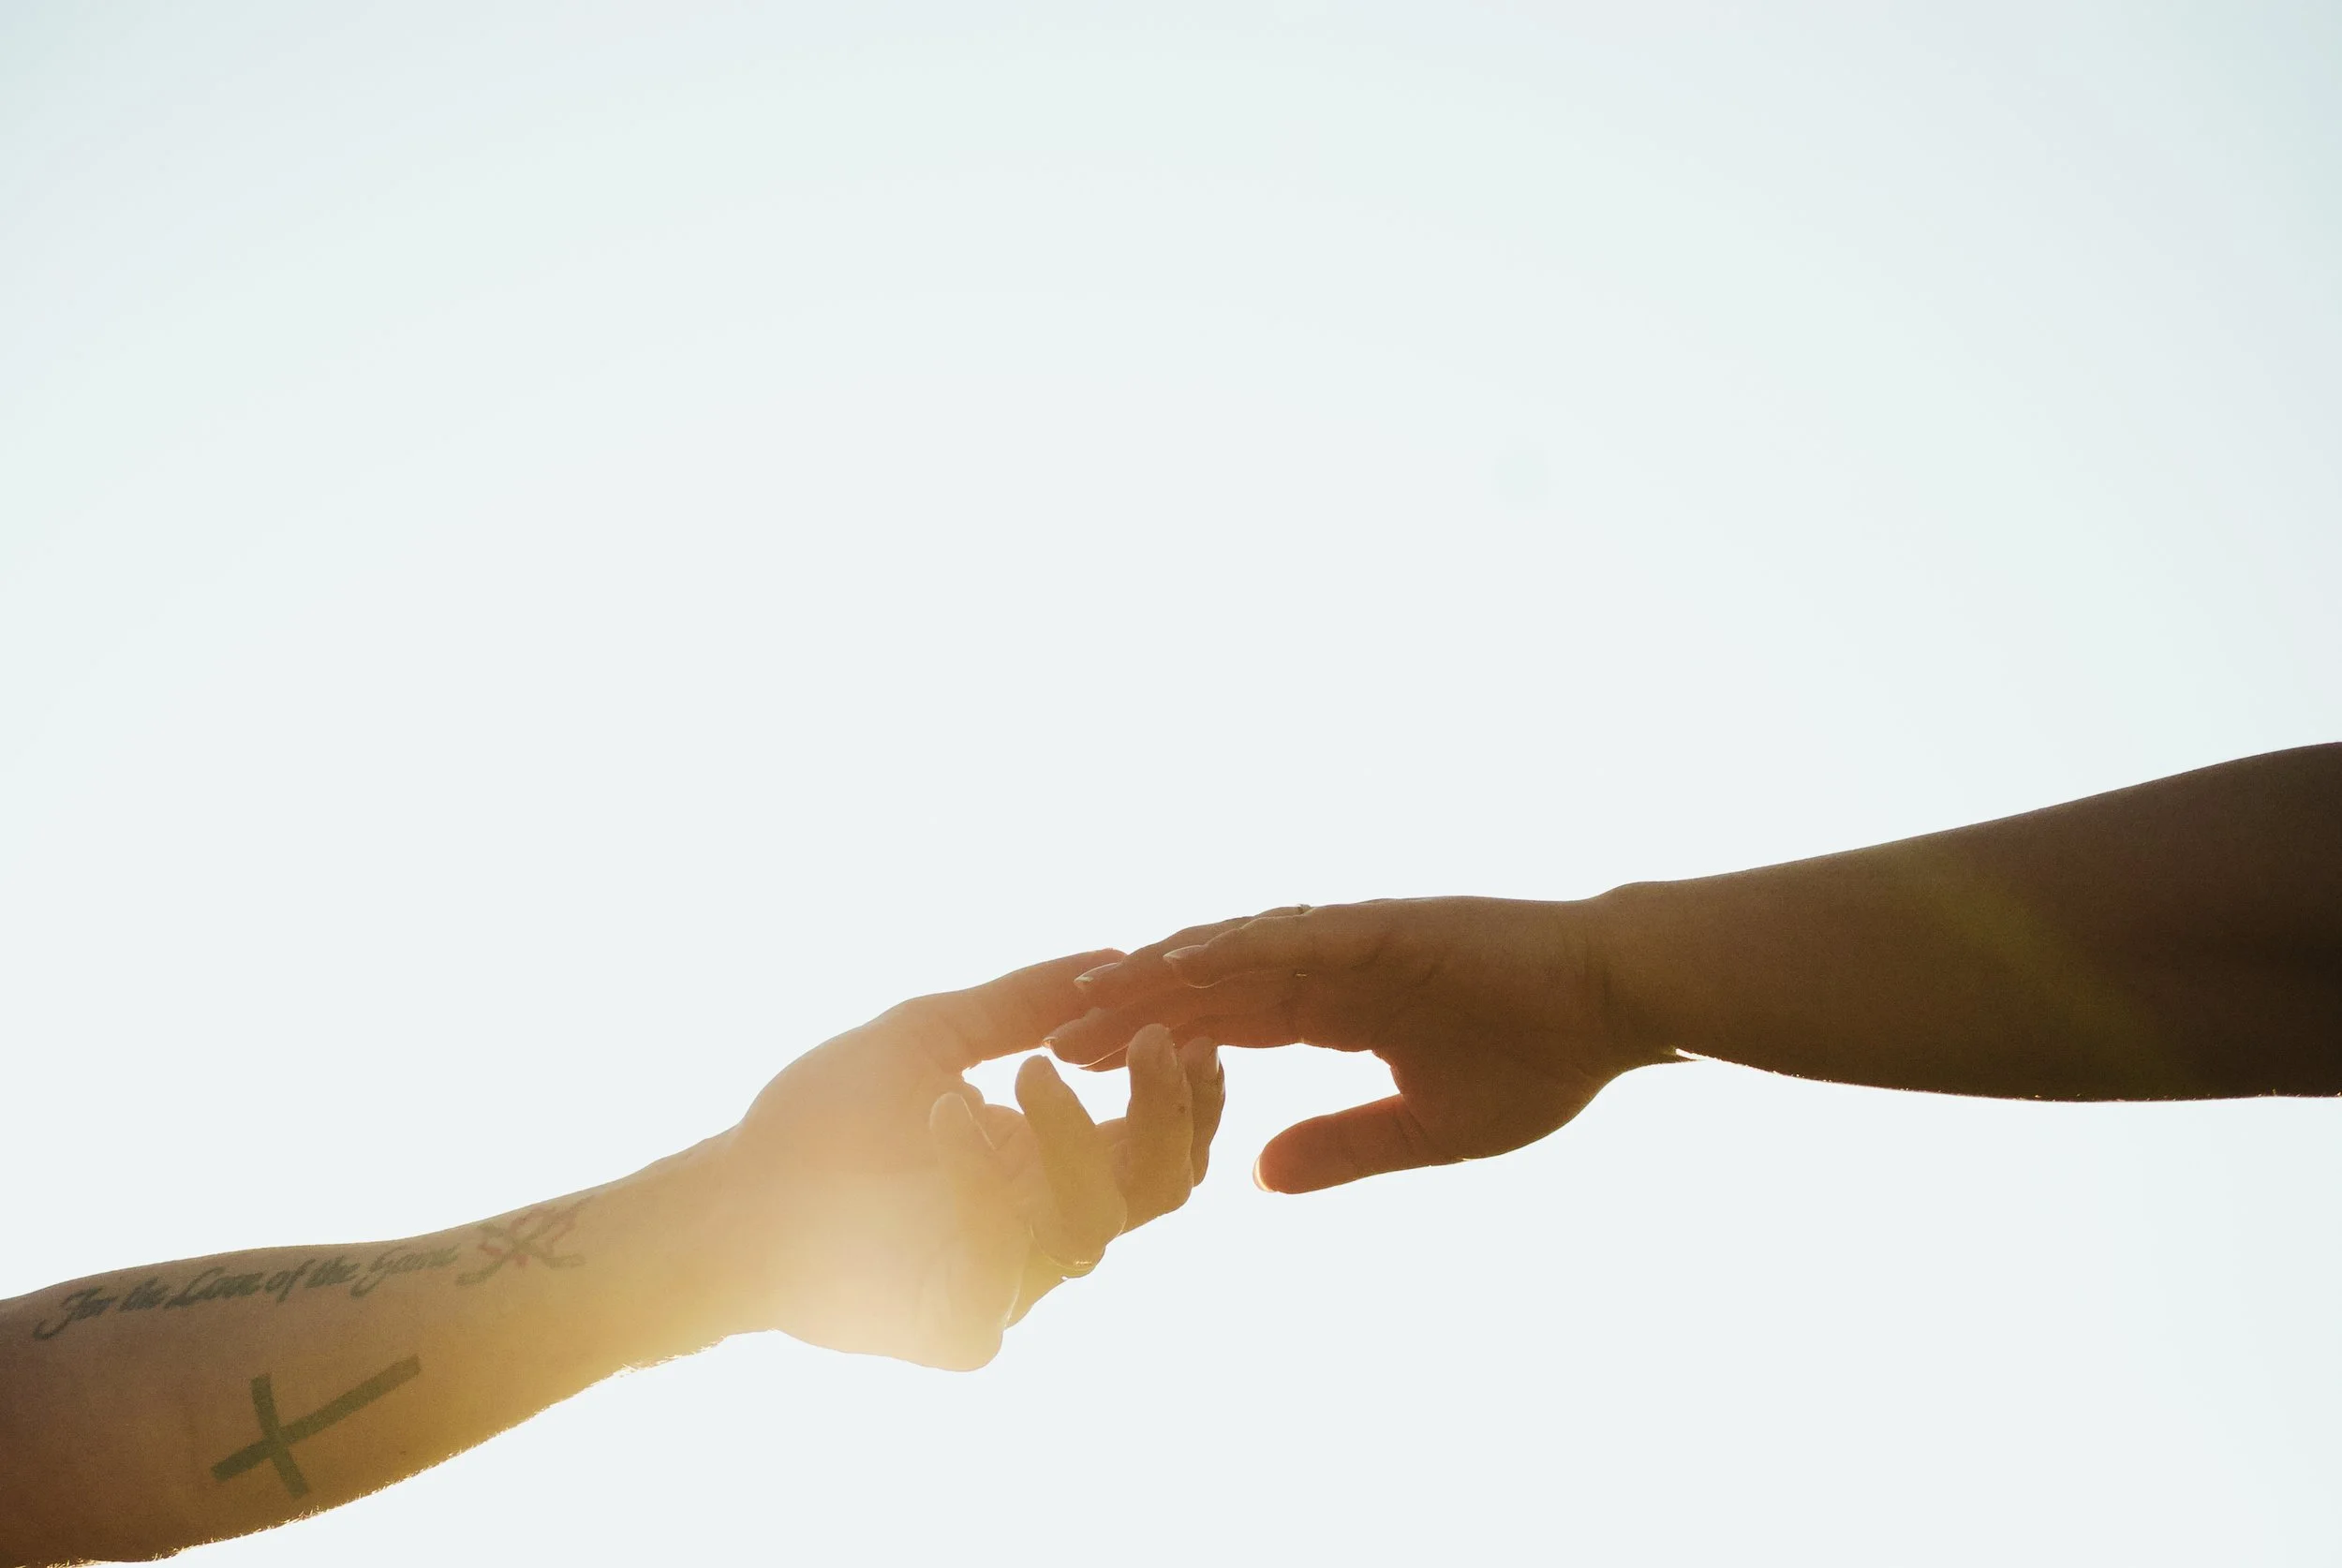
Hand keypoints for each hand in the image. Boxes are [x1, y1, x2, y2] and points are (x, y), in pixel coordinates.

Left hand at [716, 951, 1222, 1368]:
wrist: (730, 1196)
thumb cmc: (824, 1117)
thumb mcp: (928, 1033)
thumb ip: (1020, 1003)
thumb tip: (1117, 954)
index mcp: (1049, 1165)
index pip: (1161, 1144)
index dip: (1193, 1095)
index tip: (1187, 1029)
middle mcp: (1041, 1226)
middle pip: (1159, 1190)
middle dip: (1168, 1113)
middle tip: (1148, 1040)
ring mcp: (1005, 1283)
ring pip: (1092, 1227)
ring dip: (1072, 1138)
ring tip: (1024, 1070)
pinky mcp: (956, 1330)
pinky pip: (1005, 1279)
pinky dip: (981, 1189)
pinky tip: (944, 1120)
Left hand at [1047, 899, 1670, 1193]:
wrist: (1616, 1002)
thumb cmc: (1540, 1061)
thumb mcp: (1425, 1128)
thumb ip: (1341, 1148)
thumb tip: (1254, 1177)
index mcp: (1335, 1011)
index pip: (1223, 1030)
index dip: (1150, 1047)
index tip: (1079, 1073)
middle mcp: (1328, 968)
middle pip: (1207, 989)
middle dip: (1129, 1011)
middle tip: (1047, 1038)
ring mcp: (1351, 940)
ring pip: (1233, 956)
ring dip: (1159, 975)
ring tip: (1084, 996)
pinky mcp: (1382, 925)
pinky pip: (1294, 936)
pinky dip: (1236, 946)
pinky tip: (1178, 963)